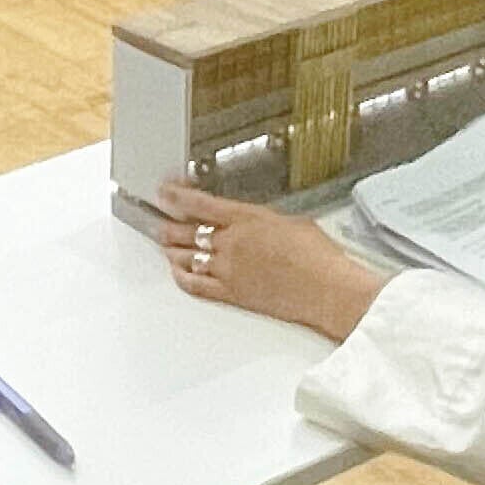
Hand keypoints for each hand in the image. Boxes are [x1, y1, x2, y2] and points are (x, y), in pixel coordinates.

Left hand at [149, 184, 382, 339]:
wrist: (326, 288)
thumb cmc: (317, 256)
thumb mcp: (290, 221)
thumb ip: (263, 221)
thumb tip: (254, 223)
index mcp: (246, 218)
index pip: (199, 203)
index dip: (176, 195)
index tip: (165, 190)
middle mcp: (231, 243)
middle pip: (185, 230)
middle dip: (168, 222)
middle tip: (158, 217)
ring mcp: (228, 269)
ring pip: (186, 256)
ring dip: (171, 248)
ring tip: (164, 242)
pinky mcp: (231, 293)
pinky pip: (195, 285)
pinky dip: (181, 276)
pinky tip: (177, 271)